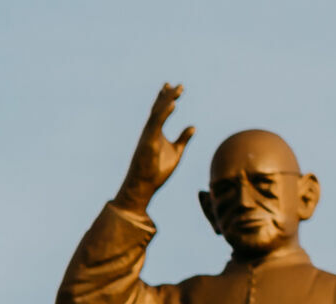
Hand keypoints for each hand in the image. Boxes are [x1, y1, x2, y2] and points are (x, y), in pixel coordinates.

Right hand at [116, 83, 194, 212]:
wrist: (142, 187)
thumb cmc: (156, 172)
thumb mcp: (176, 152)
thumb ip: (183, 138)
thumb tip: (193, 127)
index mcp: (155, 133)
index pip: (161, 111)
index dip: (167, 98)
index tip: (174, 87)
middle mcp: (150, 131)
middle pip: (159, 108)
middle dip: (168, 95)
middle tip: (178, 84)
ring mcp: (148, 136)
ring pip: (158, 113)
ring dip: (168, 100)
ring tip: (178, 90)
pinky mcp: (148, 142)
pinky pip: (156, 124)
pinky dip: (164, 113)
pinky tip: (173, 104)